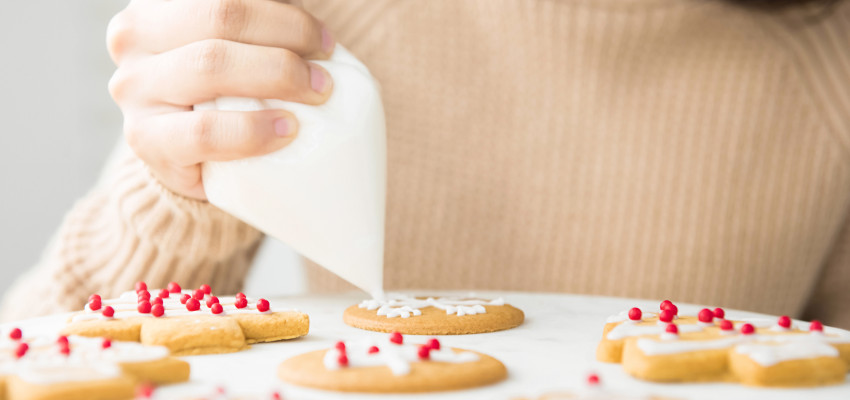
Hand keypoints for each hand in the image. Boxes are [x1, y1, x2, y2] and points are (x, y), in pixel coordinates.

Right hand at [107, 0, 334, 199]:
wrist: (189, 156)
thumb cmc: (224, 88)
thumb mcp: (235, 43)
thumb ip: (260, 21)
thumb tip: (316, 25)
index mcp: (158, 3)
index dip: (282, 11)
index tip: (323, 39)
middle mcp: (134, 35)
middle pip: (223, 15)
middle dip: (289, 36)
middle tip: (325, 67)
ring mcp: (133, 87)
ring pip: (211, 65)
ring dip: (277, 76)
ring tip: (316, 94)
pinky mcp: (145, 139)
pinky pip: (205, 131)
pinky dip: (254, 130)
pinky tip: (288, 129)